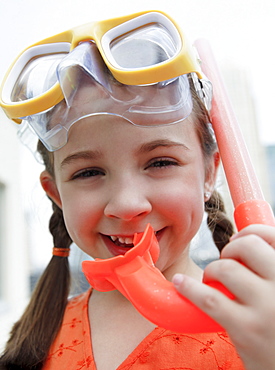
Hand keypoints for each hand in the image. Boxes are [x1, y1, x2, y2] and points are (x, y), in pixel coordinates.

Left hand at [173, 224, 274, 369]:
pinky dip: (190, 288)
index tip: (237, 241)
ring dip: (212, 271)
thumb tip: (243, 247)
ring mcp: (266, 307)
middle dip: (230, 250)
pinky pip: (209, 298)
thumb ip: (270, 272)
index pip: (271, 235)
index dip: (249, 233)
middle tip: (225, 263)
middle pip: (247, 246)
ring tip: (211, 281)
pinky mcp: (246, 329)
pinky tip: (181, 284)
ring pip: (225, 268)